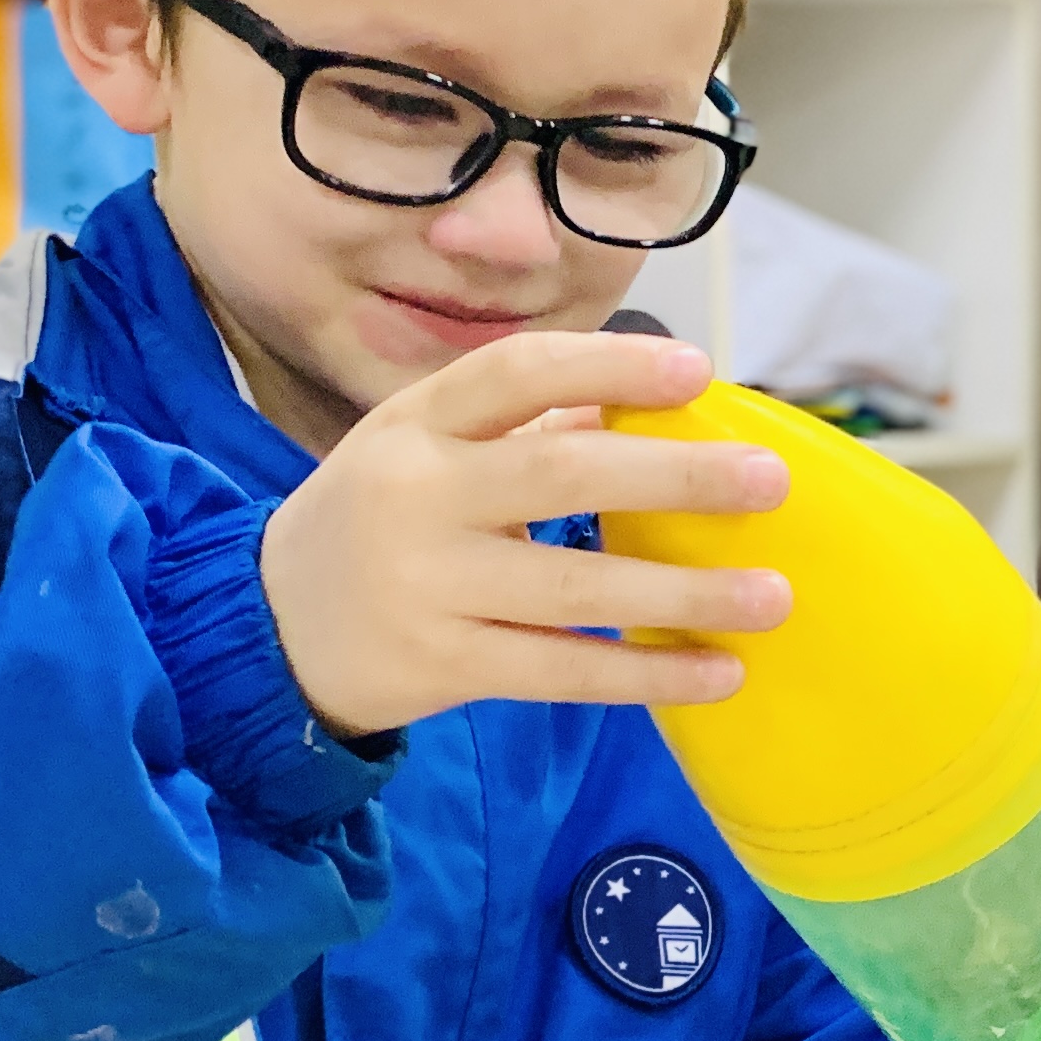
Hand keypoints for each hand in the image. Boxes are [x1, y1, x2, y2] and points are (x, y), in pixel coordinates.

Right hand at [256, 331, 790, 736]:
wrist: (268, 627)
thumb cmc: (381, 518)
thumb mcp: (425, 449)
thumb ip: (526, 426)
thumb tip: (658, 408)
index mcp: (416, 423)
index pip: (517, 374)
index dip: (610, 365)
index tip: (698, 369)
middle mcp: (416, 496)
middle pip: (562, 475)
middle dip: (677, 476)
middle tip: (770, 481)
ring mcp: (426, 586)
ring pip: (575, 590)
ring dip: (684, 594)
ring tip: (772, 596)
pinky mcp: (441, 665)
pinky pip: (562, 672)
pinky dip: (645, 675)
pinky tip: (718, 671)